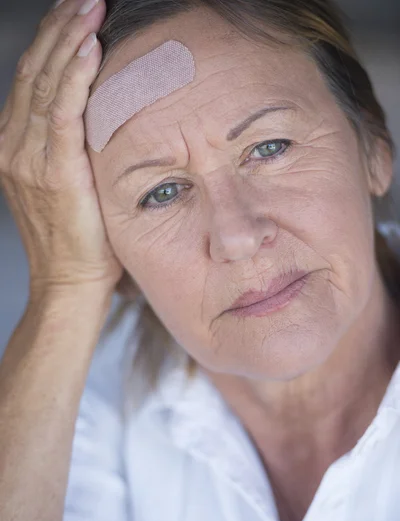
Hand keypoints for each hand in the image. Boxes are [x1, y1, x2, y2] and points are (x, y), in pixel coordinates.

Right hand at [0, 0, 122, 297]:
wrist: (69, 281)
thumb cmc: (79, 238)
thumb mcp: (68, 183)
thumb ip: (68, 145)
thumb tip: (97, 112)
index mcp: (14, 144)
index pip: (33, 78)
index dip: (53, 41)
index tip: (75, 11)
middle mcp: (13, 145)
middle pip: (35, 71)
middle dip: (60, 27)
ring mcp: (26, 157)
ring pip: (46, 84)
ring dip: (69, 39)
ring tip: (90, 5)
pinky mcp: (51, 172)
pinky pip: (61, 113)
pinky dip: (75, 77)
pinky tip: (89, 47)